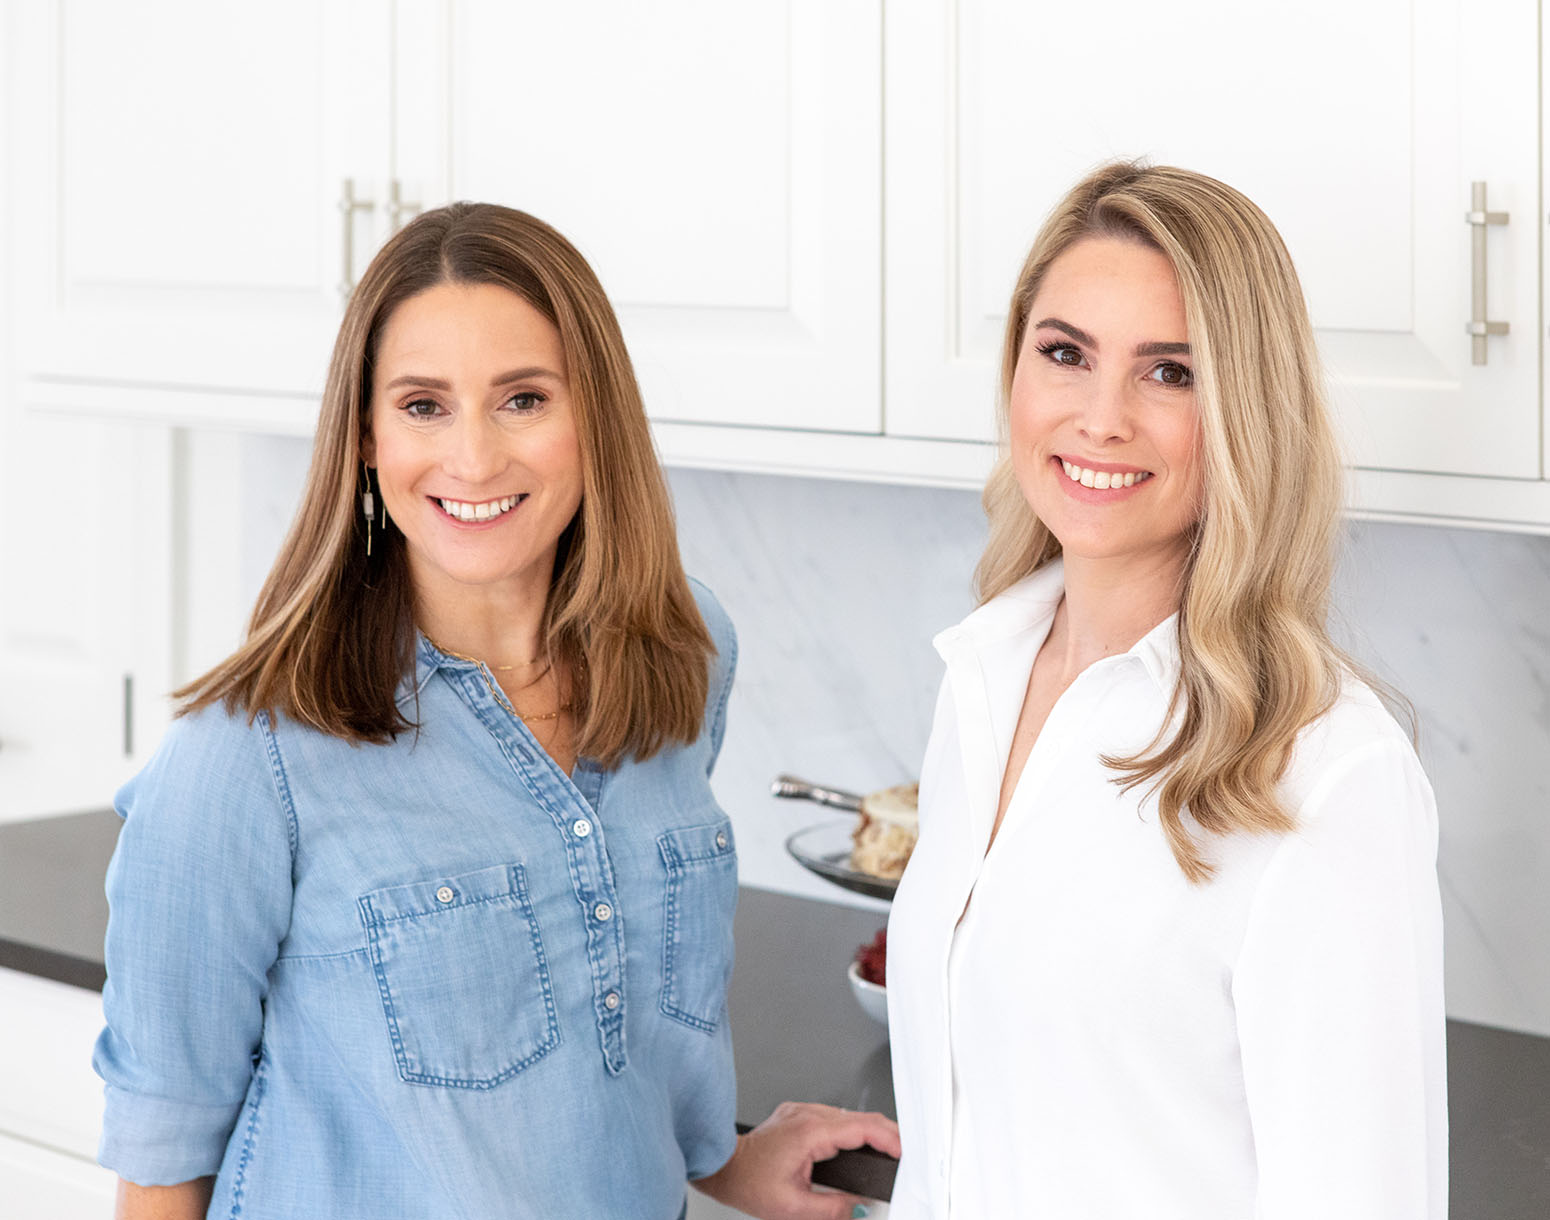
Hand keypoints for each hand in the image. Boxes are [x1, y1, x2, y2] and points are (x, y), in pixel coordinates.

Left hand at [692, 1101, 900, 1219]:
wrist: (724, 1167)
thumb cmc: (749, 1183)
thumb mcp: (795, 1208)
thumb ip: (834, 1209)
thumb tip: (862, 1208)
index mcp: (810, 1132)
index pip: (862, 1127)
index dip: (890, 1138)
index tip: (905, 1151)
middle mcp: (808, 1115)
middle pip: (860, 1117)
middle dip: (887, 1134)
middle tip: (904, 1154)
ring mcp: (802, 1111)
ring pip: (849, 1115)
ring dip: (870, 1130)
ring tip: (886, 1150)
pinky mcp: (798, 1114)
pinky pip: (833, 1116)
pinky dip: (851, 1129)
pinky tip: (858, 1143)